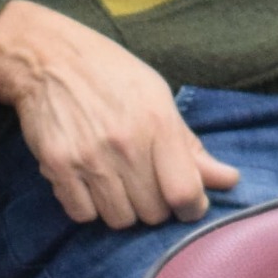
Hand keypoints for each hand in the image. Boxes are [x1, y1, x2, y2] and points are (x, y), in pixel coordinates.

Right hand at [0, 0, 235, 228]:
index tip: (189, 203)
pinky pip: (82, 214)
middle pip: (153, 212)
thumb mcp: (158, 97)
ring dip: (123, 208)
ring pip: (119, 219)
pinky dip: (89, 206)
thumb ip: (191, 145)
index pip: (185, 192)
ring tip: (118, 181)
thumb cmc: (110, 74)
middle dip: (156, 205)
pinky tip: (91, 182)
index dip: (192, 207)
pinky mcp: (57, 166)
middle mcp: (125, 144)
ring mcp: (89, 158)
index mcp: (157, 122)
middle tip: (147, 184)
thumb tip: (230, 179)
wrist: (48, 57)